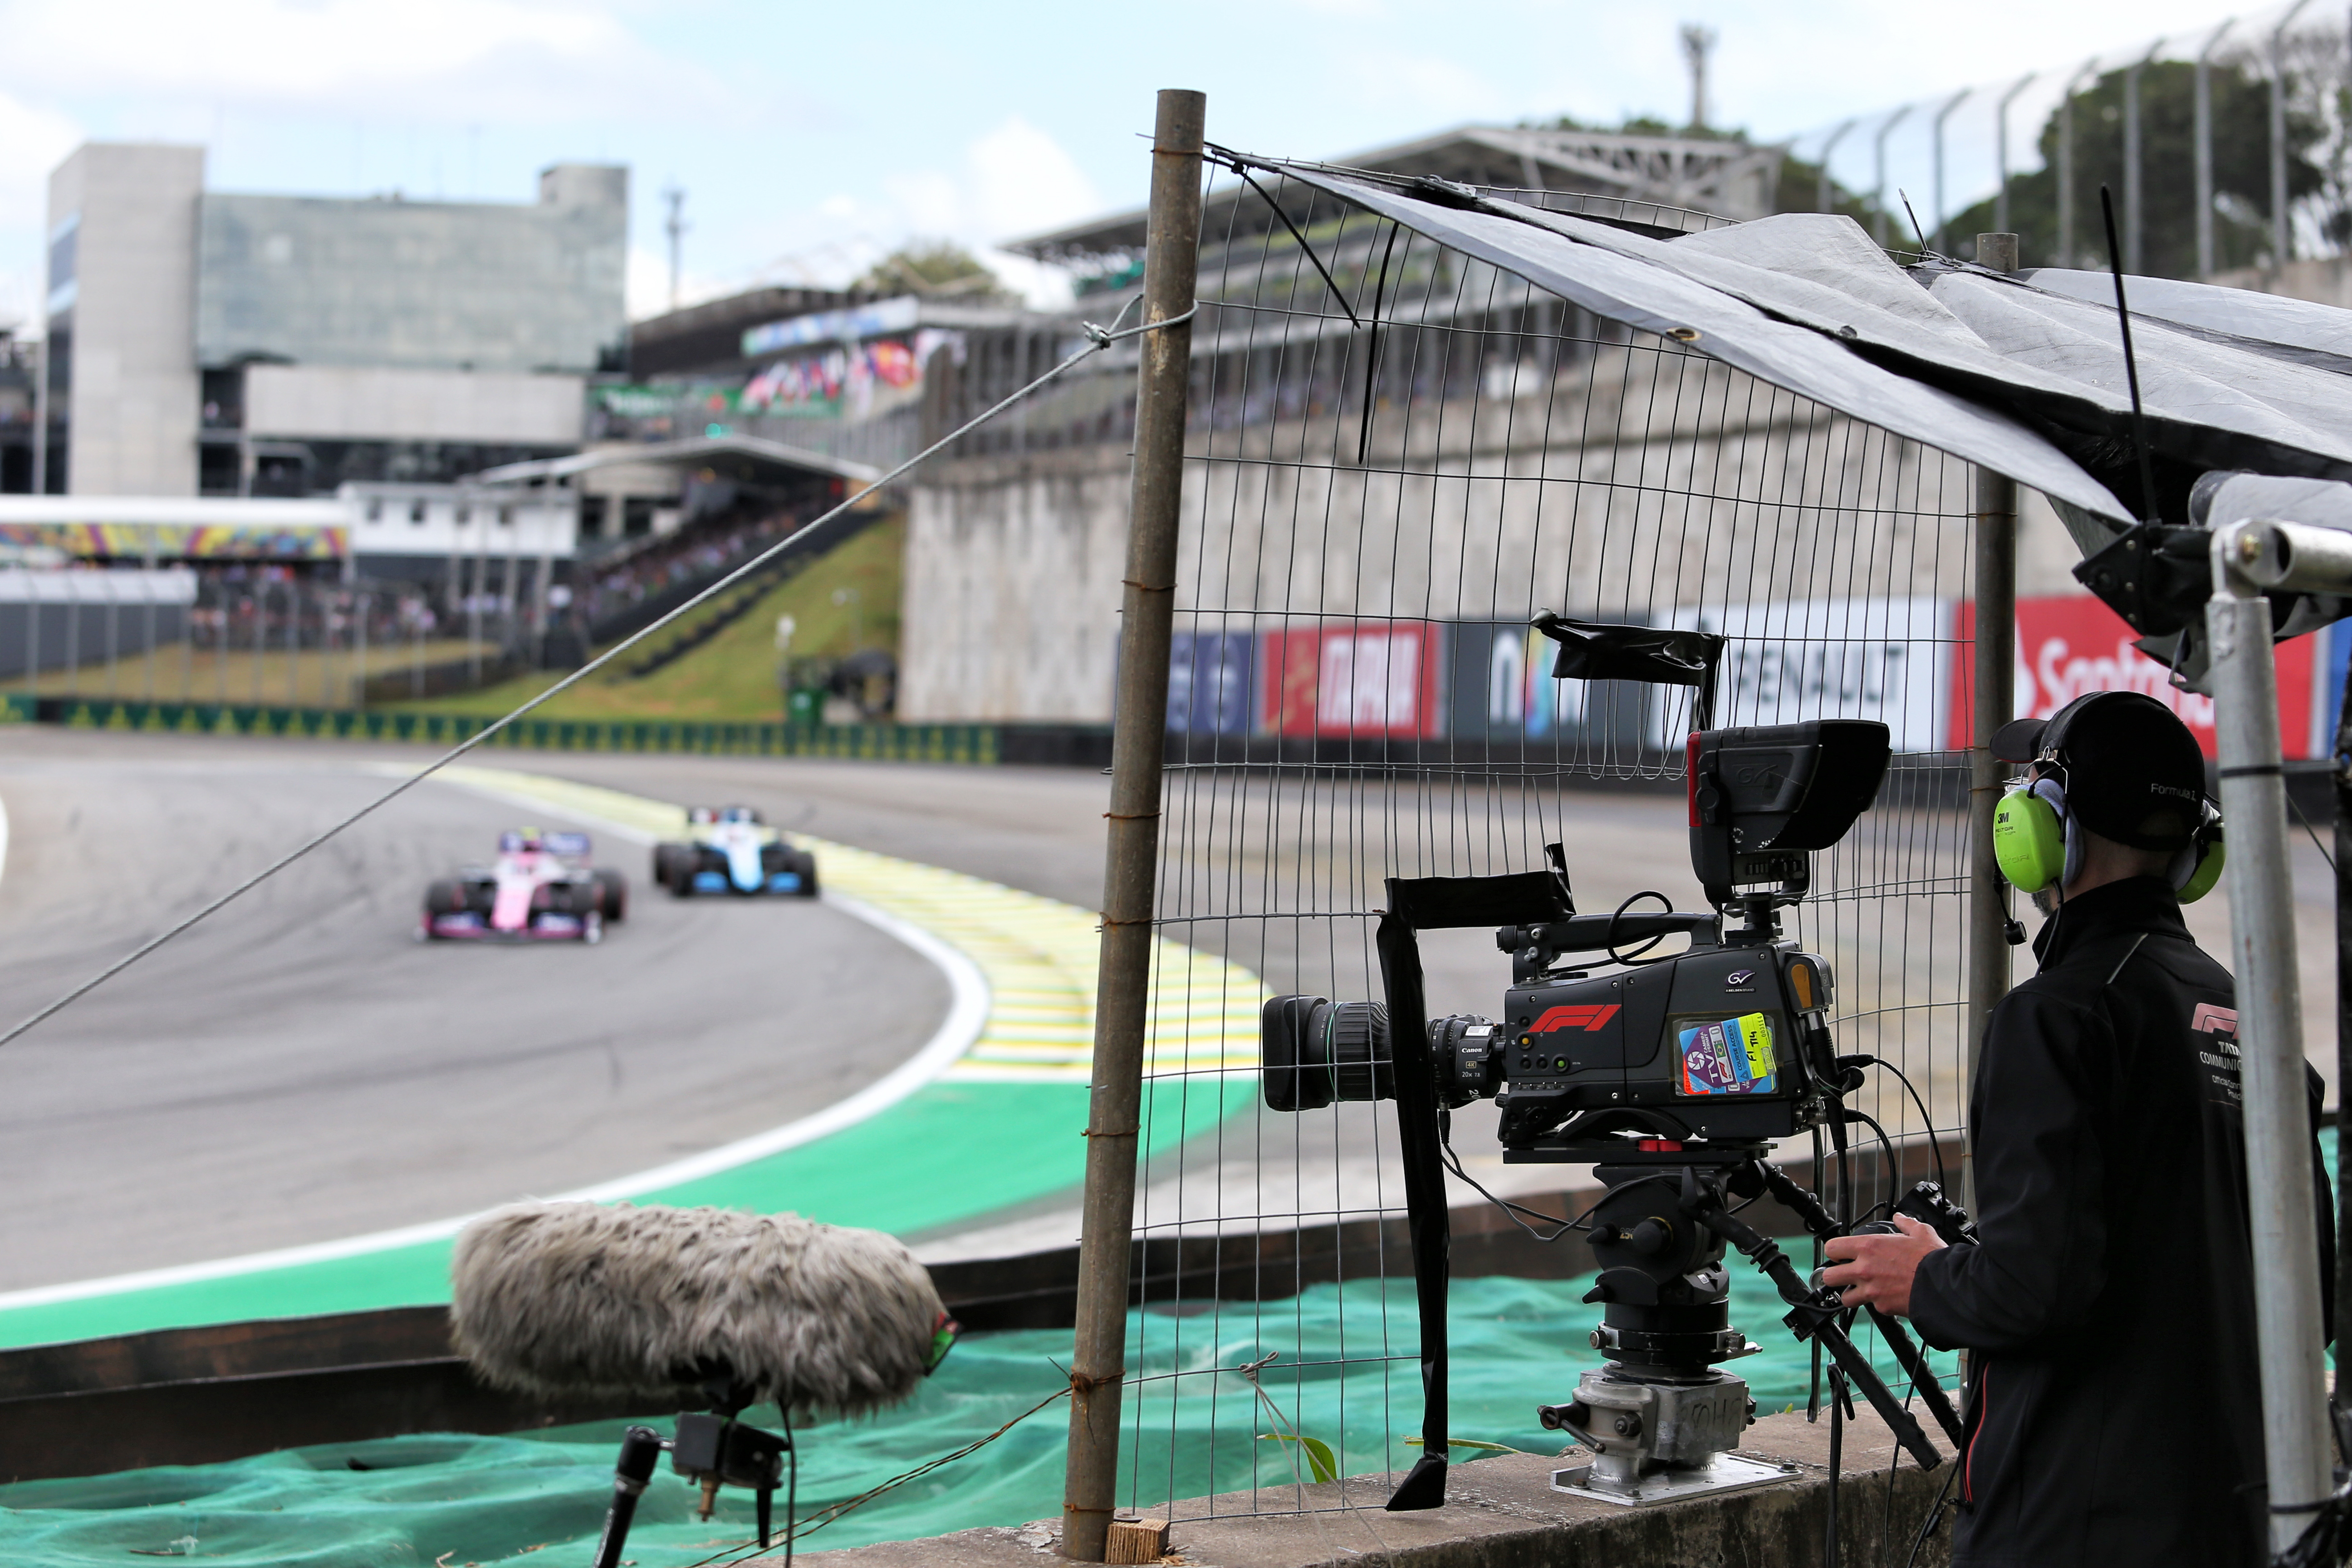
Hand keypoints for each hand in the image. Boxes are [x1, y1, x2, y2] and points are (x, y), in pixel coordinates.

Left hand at [1819, 1214, 1944, 1317]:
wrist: (1944, 1286)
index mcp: (1868, 1247)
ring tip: (1863, 1290)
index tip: (1841, 1254)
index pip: (1832, 1248)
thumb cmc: (1931, 1259)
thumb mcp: (1921, 1232)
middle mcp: (1864, 1269)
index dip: (1835, 1251)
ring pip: (1845, 1298)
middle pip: (1829, 1276)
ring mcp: (1871, 1290)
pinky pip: (1871, 1307)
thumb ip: (1906, 1224)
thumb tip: (1900, 1219)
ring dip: (1852, 1294)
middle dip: (1836, 1275)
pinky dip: (1877, 1304)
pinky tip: (1887, 1297)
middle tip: (1846, 1274)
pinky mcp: (1881, 1307)